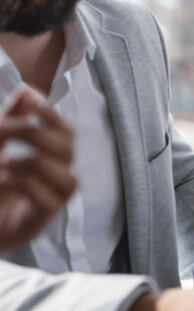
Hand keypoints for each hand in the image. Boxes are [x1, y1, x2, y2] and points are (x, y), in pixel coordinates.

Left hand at [0, 86, 75, 251]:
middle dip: (36, 134)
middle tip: (3, 129)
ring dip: (30, 162)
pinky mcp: (44, 220)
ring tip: (3, 162)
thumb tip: (27, 90)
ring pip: (65, 175)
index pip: (68, 133)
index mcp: (53, 159)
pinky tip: (1, 181)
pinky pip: (45, 198)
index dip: (54, 117)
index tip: (32, 103)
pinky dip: (19, 184)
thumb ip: (13, 118)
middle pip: (68, 150)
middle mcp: (61, 177)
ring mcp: (56, 200)